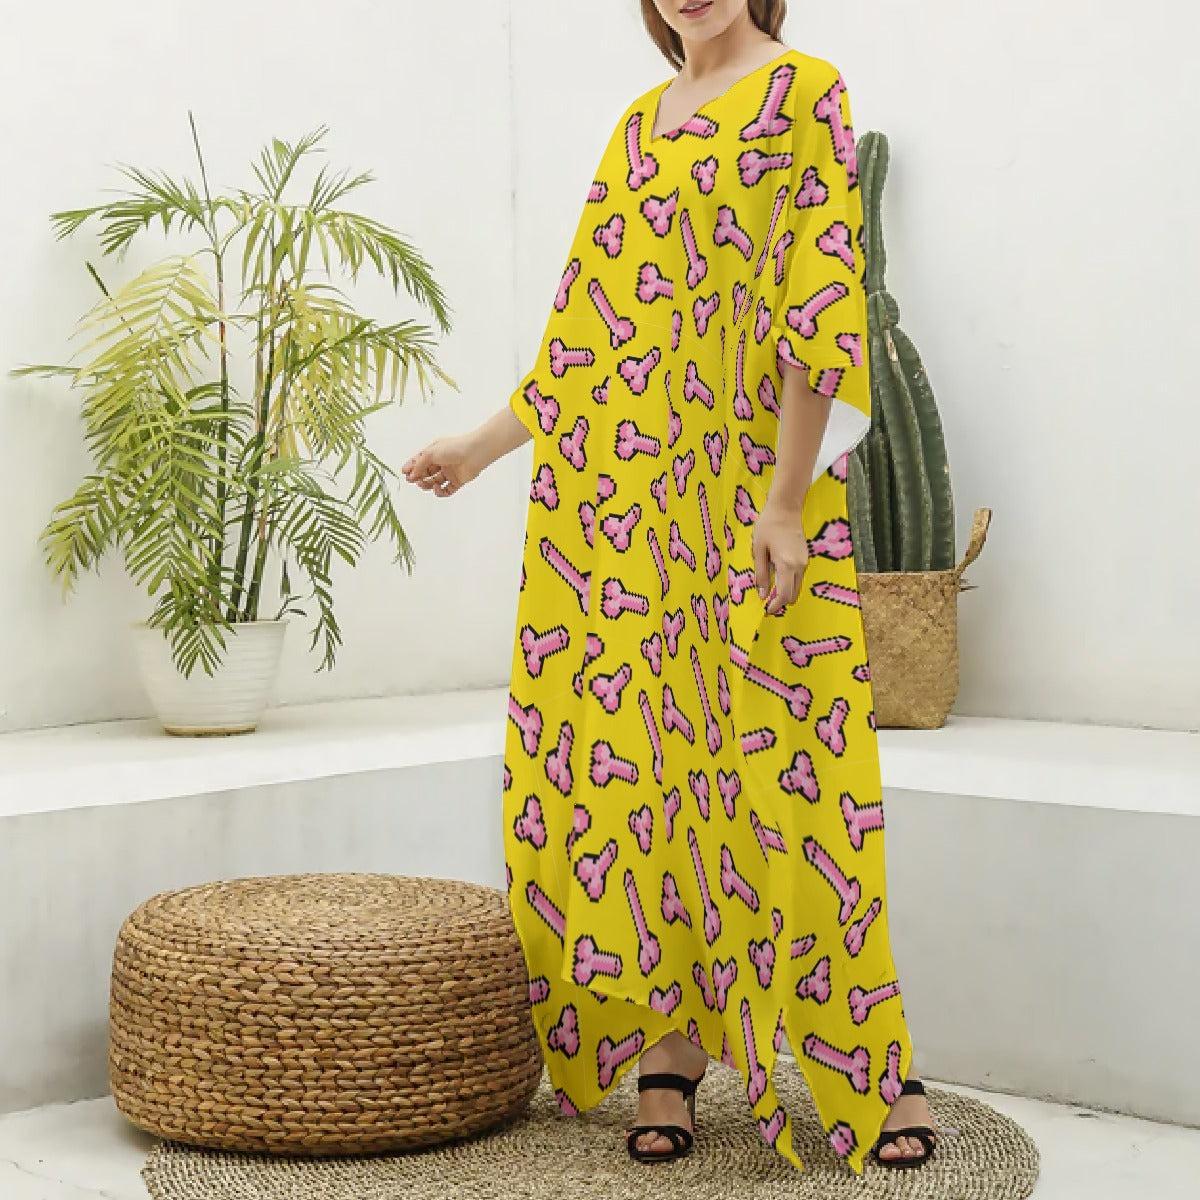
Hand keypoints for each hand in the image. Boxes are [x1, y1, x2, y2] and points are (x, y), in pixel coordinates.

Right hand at [401, 433, 484, 496]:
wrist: (475, 453)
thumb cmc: (454, 448)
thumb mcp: (431, 453)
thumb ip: (419, 465)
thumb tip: (411, 474)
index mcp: (435, 452)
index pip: (420, 461)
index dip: (411, 467)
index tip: (404, 473)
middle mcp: (442, 462)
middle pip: (426, 472)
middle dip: (418, 477)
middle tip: (412, 480)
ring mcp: (450, 472)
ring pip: (434, 482)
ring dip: (427, 485)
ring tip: (424, 484)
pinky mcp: (458, 481)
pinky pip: (447, 490)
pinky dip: (440, 492)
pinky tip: (437, 488)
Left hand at [752, 495, 809, 615]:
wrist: (786, 508)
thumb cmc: (768, 526)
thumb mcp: (759, 550)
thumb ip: (761, 574)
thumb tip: (763, 595)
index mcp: (787, 564)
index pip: (785, 594)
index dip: (776, 606)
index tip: (766, 611)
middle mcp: (800, 566)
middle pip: (793, 594)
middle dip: (781, 602)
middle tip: (766, 603)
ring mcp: (805, 562)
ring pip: (797, 587)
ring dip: (785, 593)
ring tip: (769, 591)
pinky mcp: (805, 558)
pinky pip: (798, 578)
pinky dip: (789, 583)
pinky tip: (776, 578)